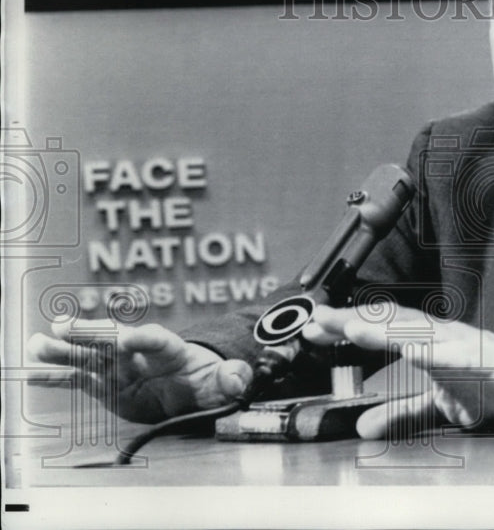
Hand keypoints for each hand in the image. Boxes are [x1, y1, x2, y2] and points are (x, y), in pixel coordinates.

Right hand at [28, 320, 251, 423]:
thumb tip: (237, 379)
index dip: (144, 338)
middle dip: (91, 333)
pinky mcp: (106, 385)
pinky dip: (56, 377)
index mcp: (172, 350)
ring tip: (36, 345)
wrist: (191, 389)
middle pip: (114, 340)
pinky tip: (33, 373)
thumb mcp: (224, 382)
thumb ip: (232, 379)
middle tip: (64, 326)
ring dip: (64, 351)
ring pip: (89, 357)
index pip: (158, 340)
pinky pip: (78, 380)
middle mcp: (141, 354)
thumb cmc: (208, 380)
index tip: (127, 339)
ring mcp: (120, 368)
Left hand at [302, 304, 493, 438]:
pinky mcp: (484, 358)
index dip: (347, 328)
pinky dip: (428, 348)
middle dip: (351, 321)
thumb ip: (404, 412)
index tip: (313, 330)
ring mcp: (463, 344)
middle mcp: (443, 337)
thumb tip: (365, 425)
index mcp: (432, 345)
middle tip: (315, 321)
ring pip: (416, 330)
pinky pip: (452, 352)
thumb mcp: (443, 405)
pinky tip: (408, 347)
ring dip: (380, 328)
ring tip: (348, 326)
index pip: (382, 331)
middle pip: (390, 323)